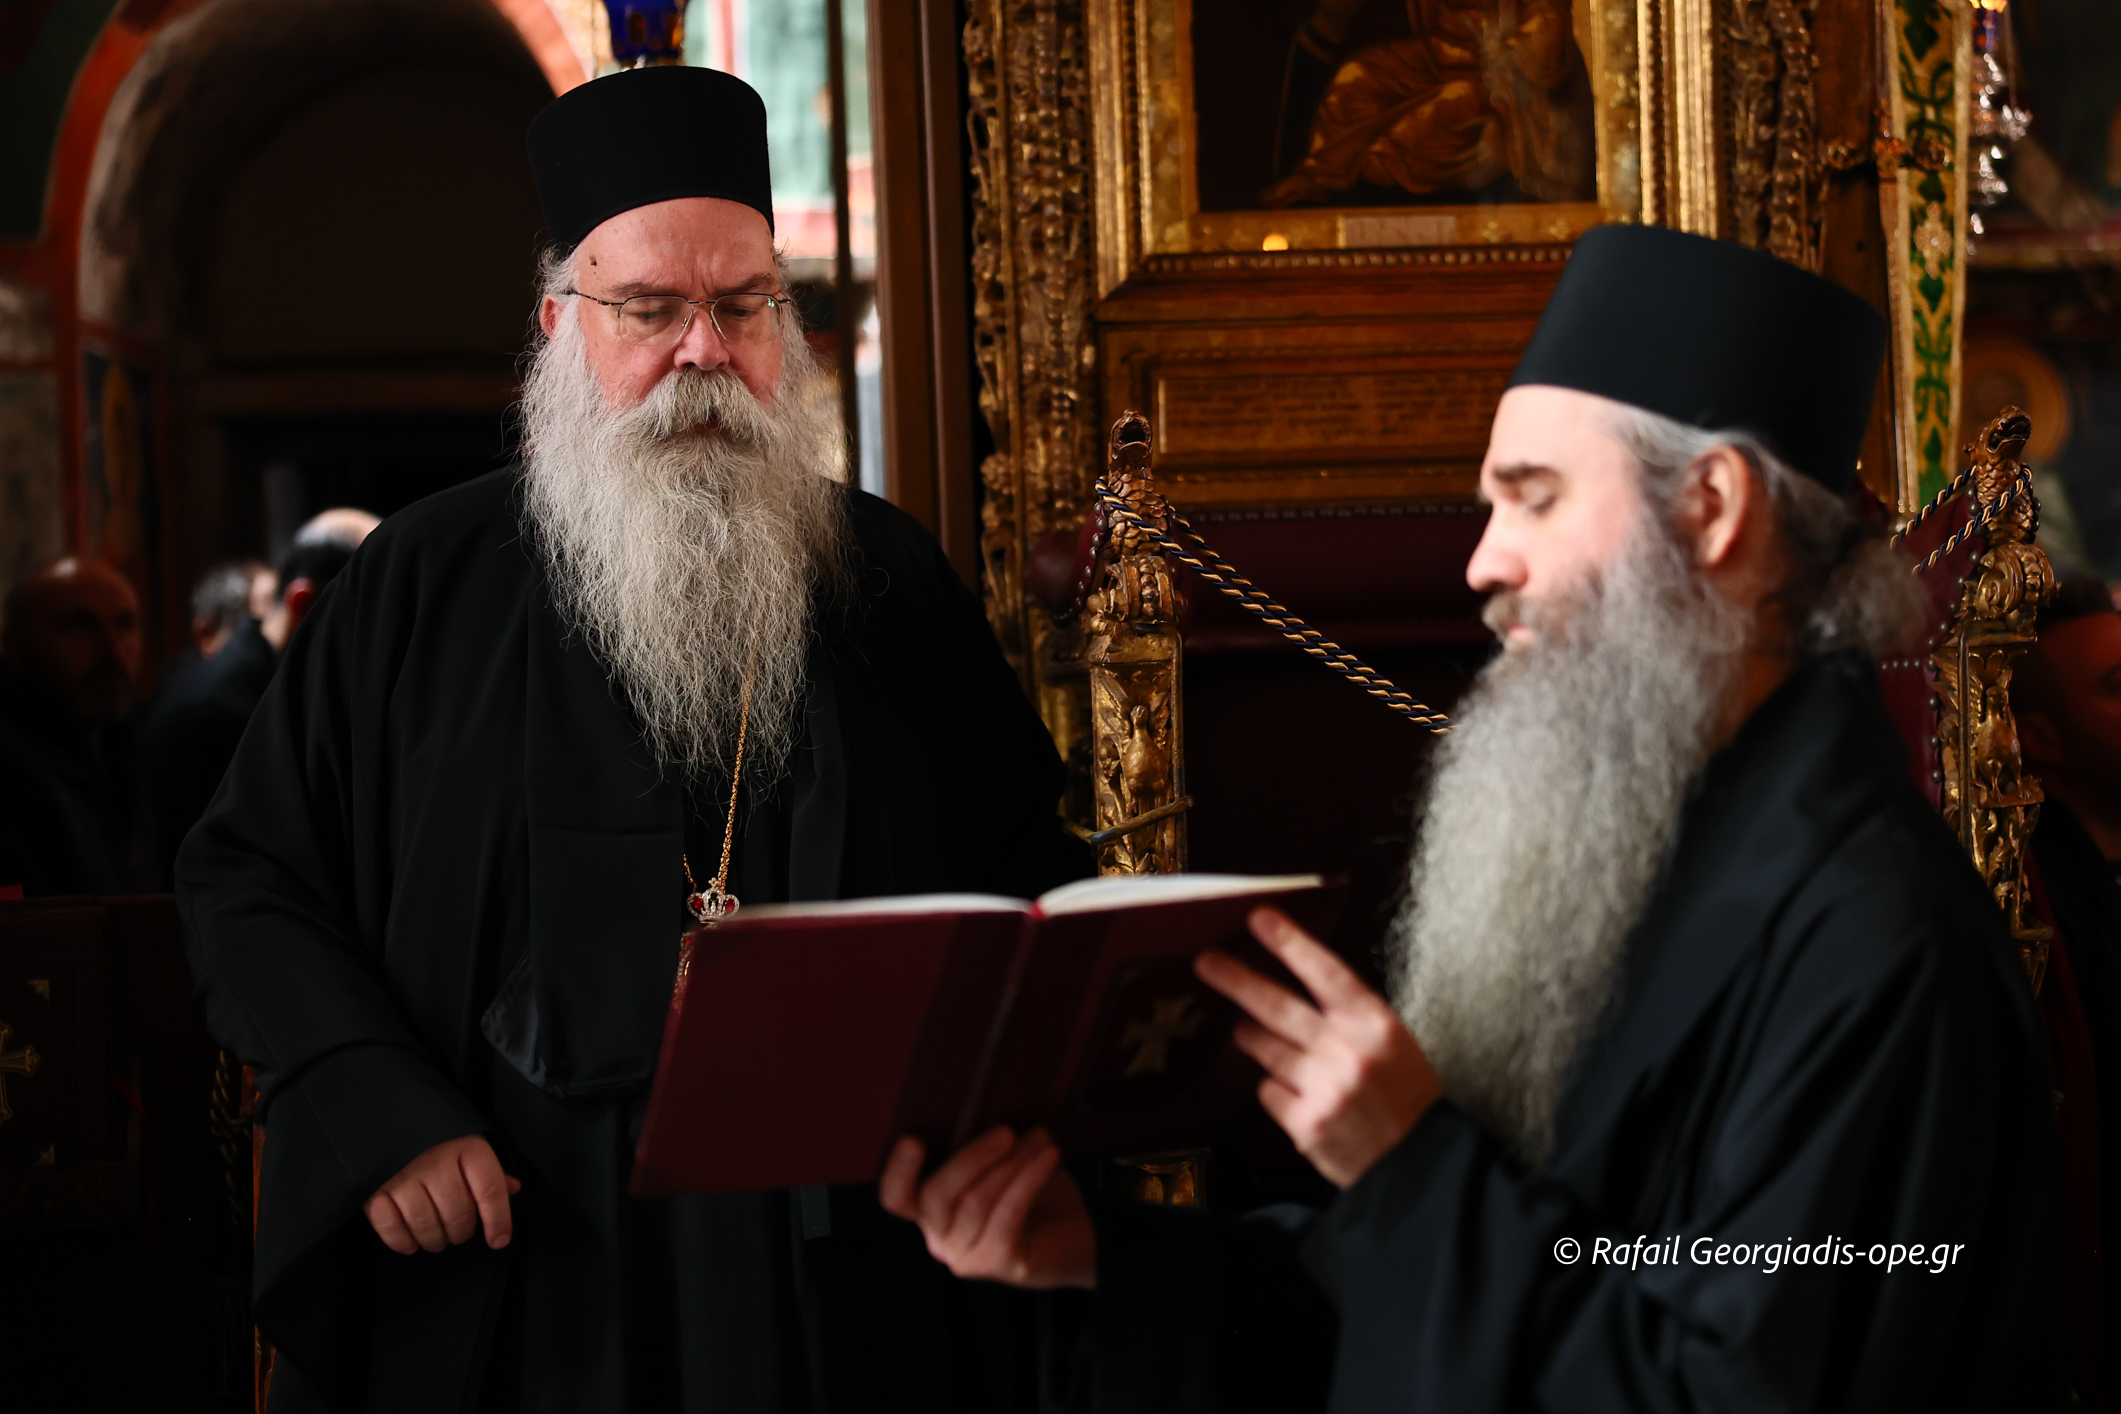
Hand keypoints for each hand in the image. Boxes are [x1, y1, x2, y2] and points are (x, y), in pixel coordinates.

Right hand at [364, 1135, 521, 1254]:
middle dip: (462, 1232)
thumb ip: (491, 1167)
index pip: (490, 1190)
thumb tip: (513, 1189)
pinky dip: (403, 1243)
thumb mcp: (468, 1140)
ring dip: (435, 1241)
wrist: (384, 1111)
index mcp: (465, 1146)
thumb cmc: (434, 1132)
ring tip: (437, 1238)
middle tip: (459, 1231)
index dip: (498, 1220)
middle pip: (458, 1214)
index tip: (499, 1240)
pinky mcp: (373, 1189)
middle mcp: (434, 1161)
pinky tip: (411, 1242)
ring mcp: (401, 1176)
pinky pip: (391, 1228)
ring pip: (426, 1226)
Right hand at [879, 1127, 1095, 1289]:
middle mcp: (939, 1238)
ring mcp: (965, 1256)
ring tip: (1040, 1138)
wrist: (1074, 1240)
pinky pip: (1007, 1215)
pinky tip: (1050, 1156)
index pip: (896, 1197)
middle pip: (936, 1196)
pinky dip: (1028, 1179)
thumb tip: (984, 1106)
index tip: (915, 1139)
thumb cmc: (1030, 1194)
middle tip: (1006, 1130)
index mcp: (928, 1211)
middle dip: (971, 1157)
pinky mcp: (998, 1263)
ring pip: (976, 1201)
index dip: (899, 1170)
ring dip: (1011, 1163)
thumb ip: (980, 1148)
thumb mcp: (999, 1165)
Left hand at [1196, 907, 1441, 1187]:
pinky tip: (1298, 1095)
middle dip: (1236, 980)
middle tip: (1207, 963)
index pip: (1325, 971)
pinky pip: (1269, 1091)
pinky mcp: (1306, 1123)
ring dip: (1253, 1037)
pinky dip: (1276, 1089)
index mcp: (1375, 1024)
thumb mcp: (1391, 1042)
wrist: (1420, 1162)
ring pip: (1265, 1048)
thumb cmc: (1405, 1097)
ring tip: (1249, 1031)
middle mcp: (1348, 1051)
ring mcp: (1324, 1088)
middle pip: (1277, 1005)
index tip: (1260, 919)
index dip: (1289, 942)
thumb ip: (1346, 1016)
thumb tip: (1295, 986)